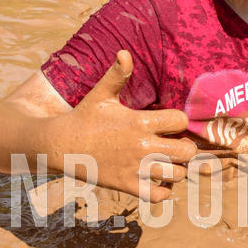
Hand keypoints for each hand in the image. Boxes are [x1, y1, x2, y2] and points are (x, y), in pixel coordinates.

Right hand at [56, 50, 196, 202]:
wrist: (60, 146)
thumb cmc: (84, 117)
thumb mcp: (101, 94)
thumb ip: (117, 74)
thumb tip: (124, 52)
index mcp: (138, 122)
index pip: (180, 121)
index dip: (181, 122)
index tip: (171, 123)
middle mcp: (141, 146)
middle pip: (187, 152)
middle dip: (186, 148)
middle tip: (176, 145)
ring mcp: (134, 168)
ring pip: (176, 174)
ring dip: (177, 169)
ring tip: (168, 162)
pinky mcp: (126, 186)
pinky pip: (157, 195)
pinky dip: (163, 190)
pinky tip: (158, 180)